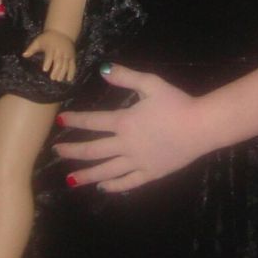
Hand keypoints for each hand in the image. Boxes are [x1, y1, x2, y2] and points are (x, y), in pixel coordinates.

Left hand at [23, 29, 76, 81]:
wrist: (61, 32)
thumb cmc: (47, 38)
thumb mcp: (38, 41)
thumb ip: (31, 49)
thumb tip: (24, 55)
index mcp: (51, 47)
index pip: (50, 55)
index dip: (48, 62)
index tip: (45, 69)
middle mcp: (60, 51)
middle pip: (59, 61)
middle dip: (56, 70)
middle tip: (52, 78)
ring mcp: (67, 54)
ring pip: (66, 64)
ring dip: (63, 72)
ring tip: (59, 80)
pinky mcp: (72, 56)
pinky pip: (73, 65)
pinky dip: (72, 72)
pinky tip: (69, 79)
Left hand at [55, 64, 204, 191]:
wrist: (200, 127)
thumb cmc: (176, 102)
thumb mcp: (151, 83)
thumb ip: (126, 76)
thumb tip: (103, 69)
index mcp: (124, 122)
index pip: (93, 122)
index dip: (75, 120)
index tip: (59, 121)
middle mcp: (126, 145)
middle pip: (94, 151)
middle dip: (73, 151)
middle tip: (57, 152)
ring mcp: (138, 162)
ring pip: (107, 171)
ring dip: (87, 175)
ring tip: (70, 180)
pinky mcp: (151, 173)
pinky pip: (128, 182)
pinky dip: (114, 186)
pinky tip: (103, 188)